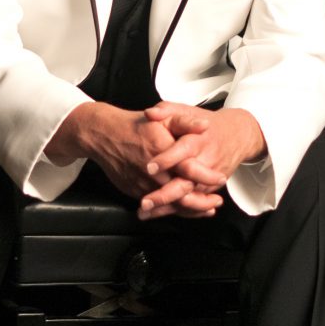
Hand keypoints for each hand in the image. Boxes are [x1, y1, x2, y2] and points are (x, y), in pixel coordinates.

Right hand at [44, 101, 225, 203]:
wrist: (103, 135)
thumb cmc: (134, 125)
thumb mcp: (161, 116)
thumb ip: (185, 121)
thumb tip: (205, 126)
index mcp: (162, 151)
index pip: (189, 168)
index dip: (207, 176)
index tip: (221, 178)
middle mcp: (153, 171)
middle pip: (181, 193)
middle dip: (202, 201)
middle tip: (217, 203)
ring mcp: (143, 184)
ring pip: (169, 203)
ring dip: (190, 209)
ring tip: (207, 209)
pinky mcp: (135, 191)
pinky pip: (157, 205)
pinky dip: (172, 209)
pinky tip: (185, 209)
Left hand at [136, 102, 265, 219]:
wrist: (237, 137)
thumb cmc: (208, 124)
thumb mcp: (187, 111)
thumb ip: (167, 110)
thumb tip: (149, 113)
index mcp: (198, 140)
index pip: (183, 151)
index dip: (167, 159)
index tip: (150, 167)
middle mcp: (205, 161)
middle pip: (186, 181)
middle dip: (166, 193)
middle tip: (145, 201)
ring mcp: (208, 179)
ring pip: (188, 197)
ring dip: (166, 207)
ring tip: (145, 213)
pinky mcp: (209, 189)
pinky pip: (192, 204)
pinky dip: (175, 212)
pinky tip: (156, 215)